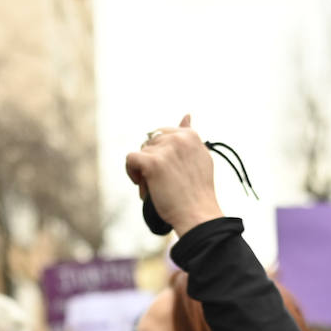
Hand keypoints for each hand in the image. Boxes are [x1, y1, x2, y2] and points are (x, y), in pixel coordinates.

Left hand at [124, 114, 223, 236]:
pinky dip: (131, 172)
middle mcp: (179, 138)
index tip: (169, 171)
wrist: (197, 214)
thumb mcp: (200, 158)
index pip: (164, 134)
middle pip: (150, 143)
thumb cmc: (198, 192)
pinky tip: (141, 183)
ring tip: (156, 187)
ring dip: (143, 170)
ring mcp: (165, 149)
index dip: (162, 153)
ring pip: (141, 152)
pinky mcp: (152, 162)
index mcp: (191, 135)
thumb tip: (186, 115)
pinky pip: (130, 159)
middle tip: (163, 182)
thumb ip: (190, 137)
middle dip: (152, 161)